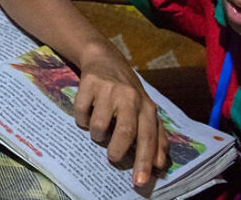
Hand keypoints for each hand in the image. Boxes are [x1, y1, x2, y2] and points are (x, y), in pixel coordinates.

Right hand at [74, 45, 169, 188]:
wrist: (105, 58)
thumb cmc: (128, 92)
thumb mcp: (145, 110)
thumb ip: (155, 136)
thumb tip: (160, 165)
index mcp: (147, 106)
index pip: (148, 138)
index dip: (144, 161)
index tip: (139, 182)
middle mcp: (130, 96)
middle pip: (125, 132)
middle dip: (117, 151)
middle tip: (112, 159)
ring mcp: (109, 89)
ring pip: (99, 125)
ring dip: (96, 134)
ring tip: (99, 130)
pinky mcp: (89, 82)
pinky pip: (81, 113)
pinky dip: (82, 119)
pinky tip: (87, 113)